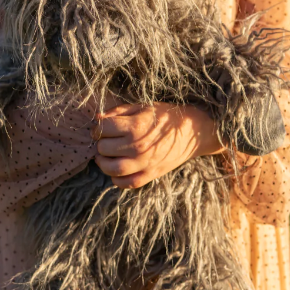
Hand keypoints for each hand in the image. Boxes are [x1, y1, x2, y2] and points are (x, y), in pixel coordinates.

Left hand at [91, 102, 223, 188]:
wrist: (192, 132)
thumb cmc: (166, 116)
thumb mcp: (142, 107)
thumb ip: (118, 111)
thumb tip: (97, 118)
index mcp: (135, 126)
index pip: (102, 129)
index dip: (97, 127)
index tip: (100, 127)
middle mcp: (137, 146)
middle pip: (103, 148)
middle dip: (100, 143)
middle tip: (104, 139)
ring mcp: (144, 163)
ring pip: (111, 169)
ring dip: (102, 162)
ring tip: (105, 155)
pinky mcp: (150, 175)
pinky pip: (125, 183)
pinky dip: (116, 179)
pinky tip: (117, 169)